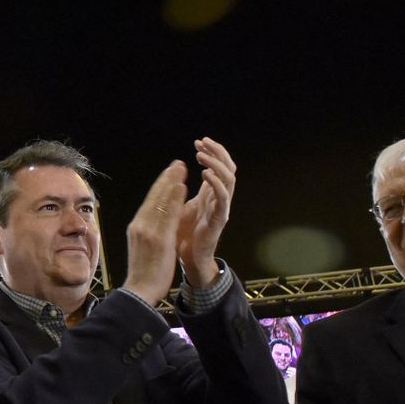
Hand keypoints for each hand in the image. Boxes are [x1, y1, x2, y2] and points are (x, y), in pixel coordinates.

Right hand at [121, 161, 187, 305]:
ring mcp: (148, 231)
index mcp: (137, 227)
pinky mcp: (158, 238)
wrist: (139, 291)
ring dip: (172, 183)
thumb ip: (152, 231)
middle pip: (155, 197)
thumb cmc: (144, 272)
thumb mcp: (145, 247)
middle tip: (177, 164)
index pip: (150, 202)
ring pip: (161, 201)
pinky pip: (168, 214)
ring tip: (181, 169)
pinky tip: (182, 187)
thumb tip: (159, 220)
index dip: (161, 186)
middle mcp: (140, 225)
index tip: (170, 174)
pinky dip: (175, 199)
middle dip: (167, 179)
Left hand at [175, 138, 236, 286]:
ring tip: (202, 155)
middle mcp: (219, 199)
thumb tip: (176, 173)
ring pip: (228, 179)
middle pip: (228, 168)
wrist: (187, 261)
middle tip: (203, 142)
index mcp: (211, 195)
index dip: (212, 153)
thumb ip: (182, 191)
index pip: (218, 167)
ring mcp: (221, 208)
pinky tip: (204, 174)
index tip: (198, 142)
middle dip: (217, 152)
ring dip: (216, 164)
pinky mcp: (219, 219)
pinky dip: (216, 183)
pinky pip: (222, 198)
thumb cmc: (184, 236)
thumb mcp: (181, 207)